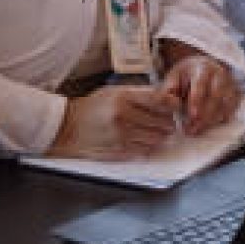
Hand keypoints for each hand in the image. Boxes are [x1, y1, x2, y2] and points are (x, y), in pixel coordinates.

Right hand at [48, 81, 174, 159]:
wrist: (67, 126)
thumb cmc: (92, 107)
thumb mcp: (114, 92)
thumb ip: (140, 94)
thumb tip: (167, 99)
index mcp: (123, 98)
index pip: (160, 100)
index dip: (173, 104)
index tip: (177, 106)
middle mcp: (123, 116)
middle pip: (163, 121)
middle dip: (169, 122)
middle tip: (169, 121)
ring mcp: (121, 135)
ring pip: (157, 138)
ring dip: (161, 135)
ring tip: (156, 131)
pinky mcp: (118, 151)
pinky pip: (145, 150)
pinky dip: (149, 146)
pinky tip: (143, 140)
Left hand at [160, 51, 239, 135]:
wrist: (202, 68)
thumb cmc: (185, 76)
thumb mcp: (173, 79)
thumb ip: (168, 91)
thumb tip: (174, 104)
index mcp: (203, 67)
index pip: (201, 84)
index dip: (197, 100)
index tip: (192, 115)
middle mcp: (220, 74)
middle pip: (217, 96)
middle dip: (205, 114)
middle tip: (192, 129)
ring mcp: (230, 84)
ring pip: (226, 104)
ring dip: (212, 119)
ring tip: (197, 130)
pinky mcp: (236, 95)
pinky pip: (232, 110)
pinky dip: (221, 119)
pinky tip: (208, 126)